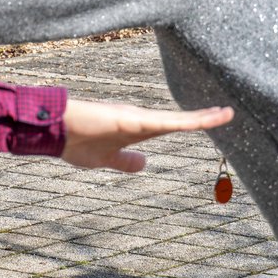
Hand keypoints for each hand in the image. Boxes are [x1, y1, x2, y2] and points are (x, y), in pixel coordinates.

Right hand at [61, 100, 232, 172]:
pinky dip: (187, 121)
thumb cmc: (73, 142)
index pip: (170, 126)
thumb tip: (145, 164)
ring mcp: (135, 118)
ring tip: (224, 114)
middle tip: (227, 113)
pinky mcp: (131, 120)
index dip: (190, 124)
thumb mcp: (104, 160)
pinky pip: (166, 122)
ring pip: (176, 120)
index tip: (211, 120)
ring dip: (201, 118)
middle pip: (178, 121)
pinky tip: (205, 120)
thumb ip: (125, 162)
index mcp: (135, 129)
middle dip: (204, 118)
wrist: (51, 131)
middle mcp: (138, 119)